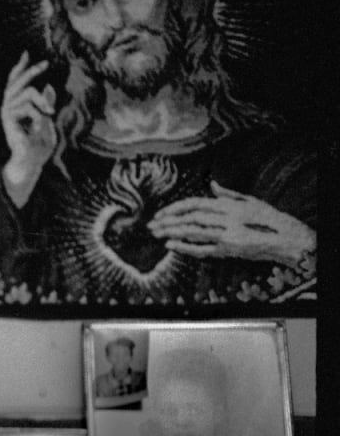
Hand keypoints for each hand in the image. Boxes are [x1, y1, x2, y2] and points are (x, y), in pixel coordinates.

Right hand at [0, 52, 58, 207]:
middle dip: (31, 71)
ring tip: (50, 112)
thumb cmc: (40, 144)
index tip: (26, 53)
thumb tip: (48, 86)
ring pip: (27, 92)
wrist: (31, 162)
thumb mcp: (48, 120)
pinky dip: (38, 113)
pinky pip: (27, 106)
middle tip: (45, 64)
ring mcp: (7, 112)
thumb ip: (46, 104)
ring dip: (42, 101)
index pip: (16, 82)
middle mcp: (9, 106)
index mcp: (17, 105)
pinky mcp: (8, 118)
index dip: (21, 68)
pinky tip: (39, 122)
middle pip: (17, 81)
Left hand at [148, 182, 315, 268]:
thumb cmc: (266, 217)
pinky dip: (185, 247)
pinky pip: (202, 249)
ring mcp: (226, 235)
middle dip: (167, 221)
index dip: (174, 208)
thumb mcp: (249, 201)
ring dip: (171, 232)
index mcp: (228, 205)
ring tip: (155, 234)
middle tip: (150, 225)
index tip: (159, 213)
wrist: (284, 237)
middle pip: (189, 218)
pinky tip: (170, 245)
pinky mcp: (228, 250)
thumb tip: (212, 184)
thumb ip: (227, 194)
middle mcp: (225, 218)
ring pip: (192, 232)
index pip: (194, 204)